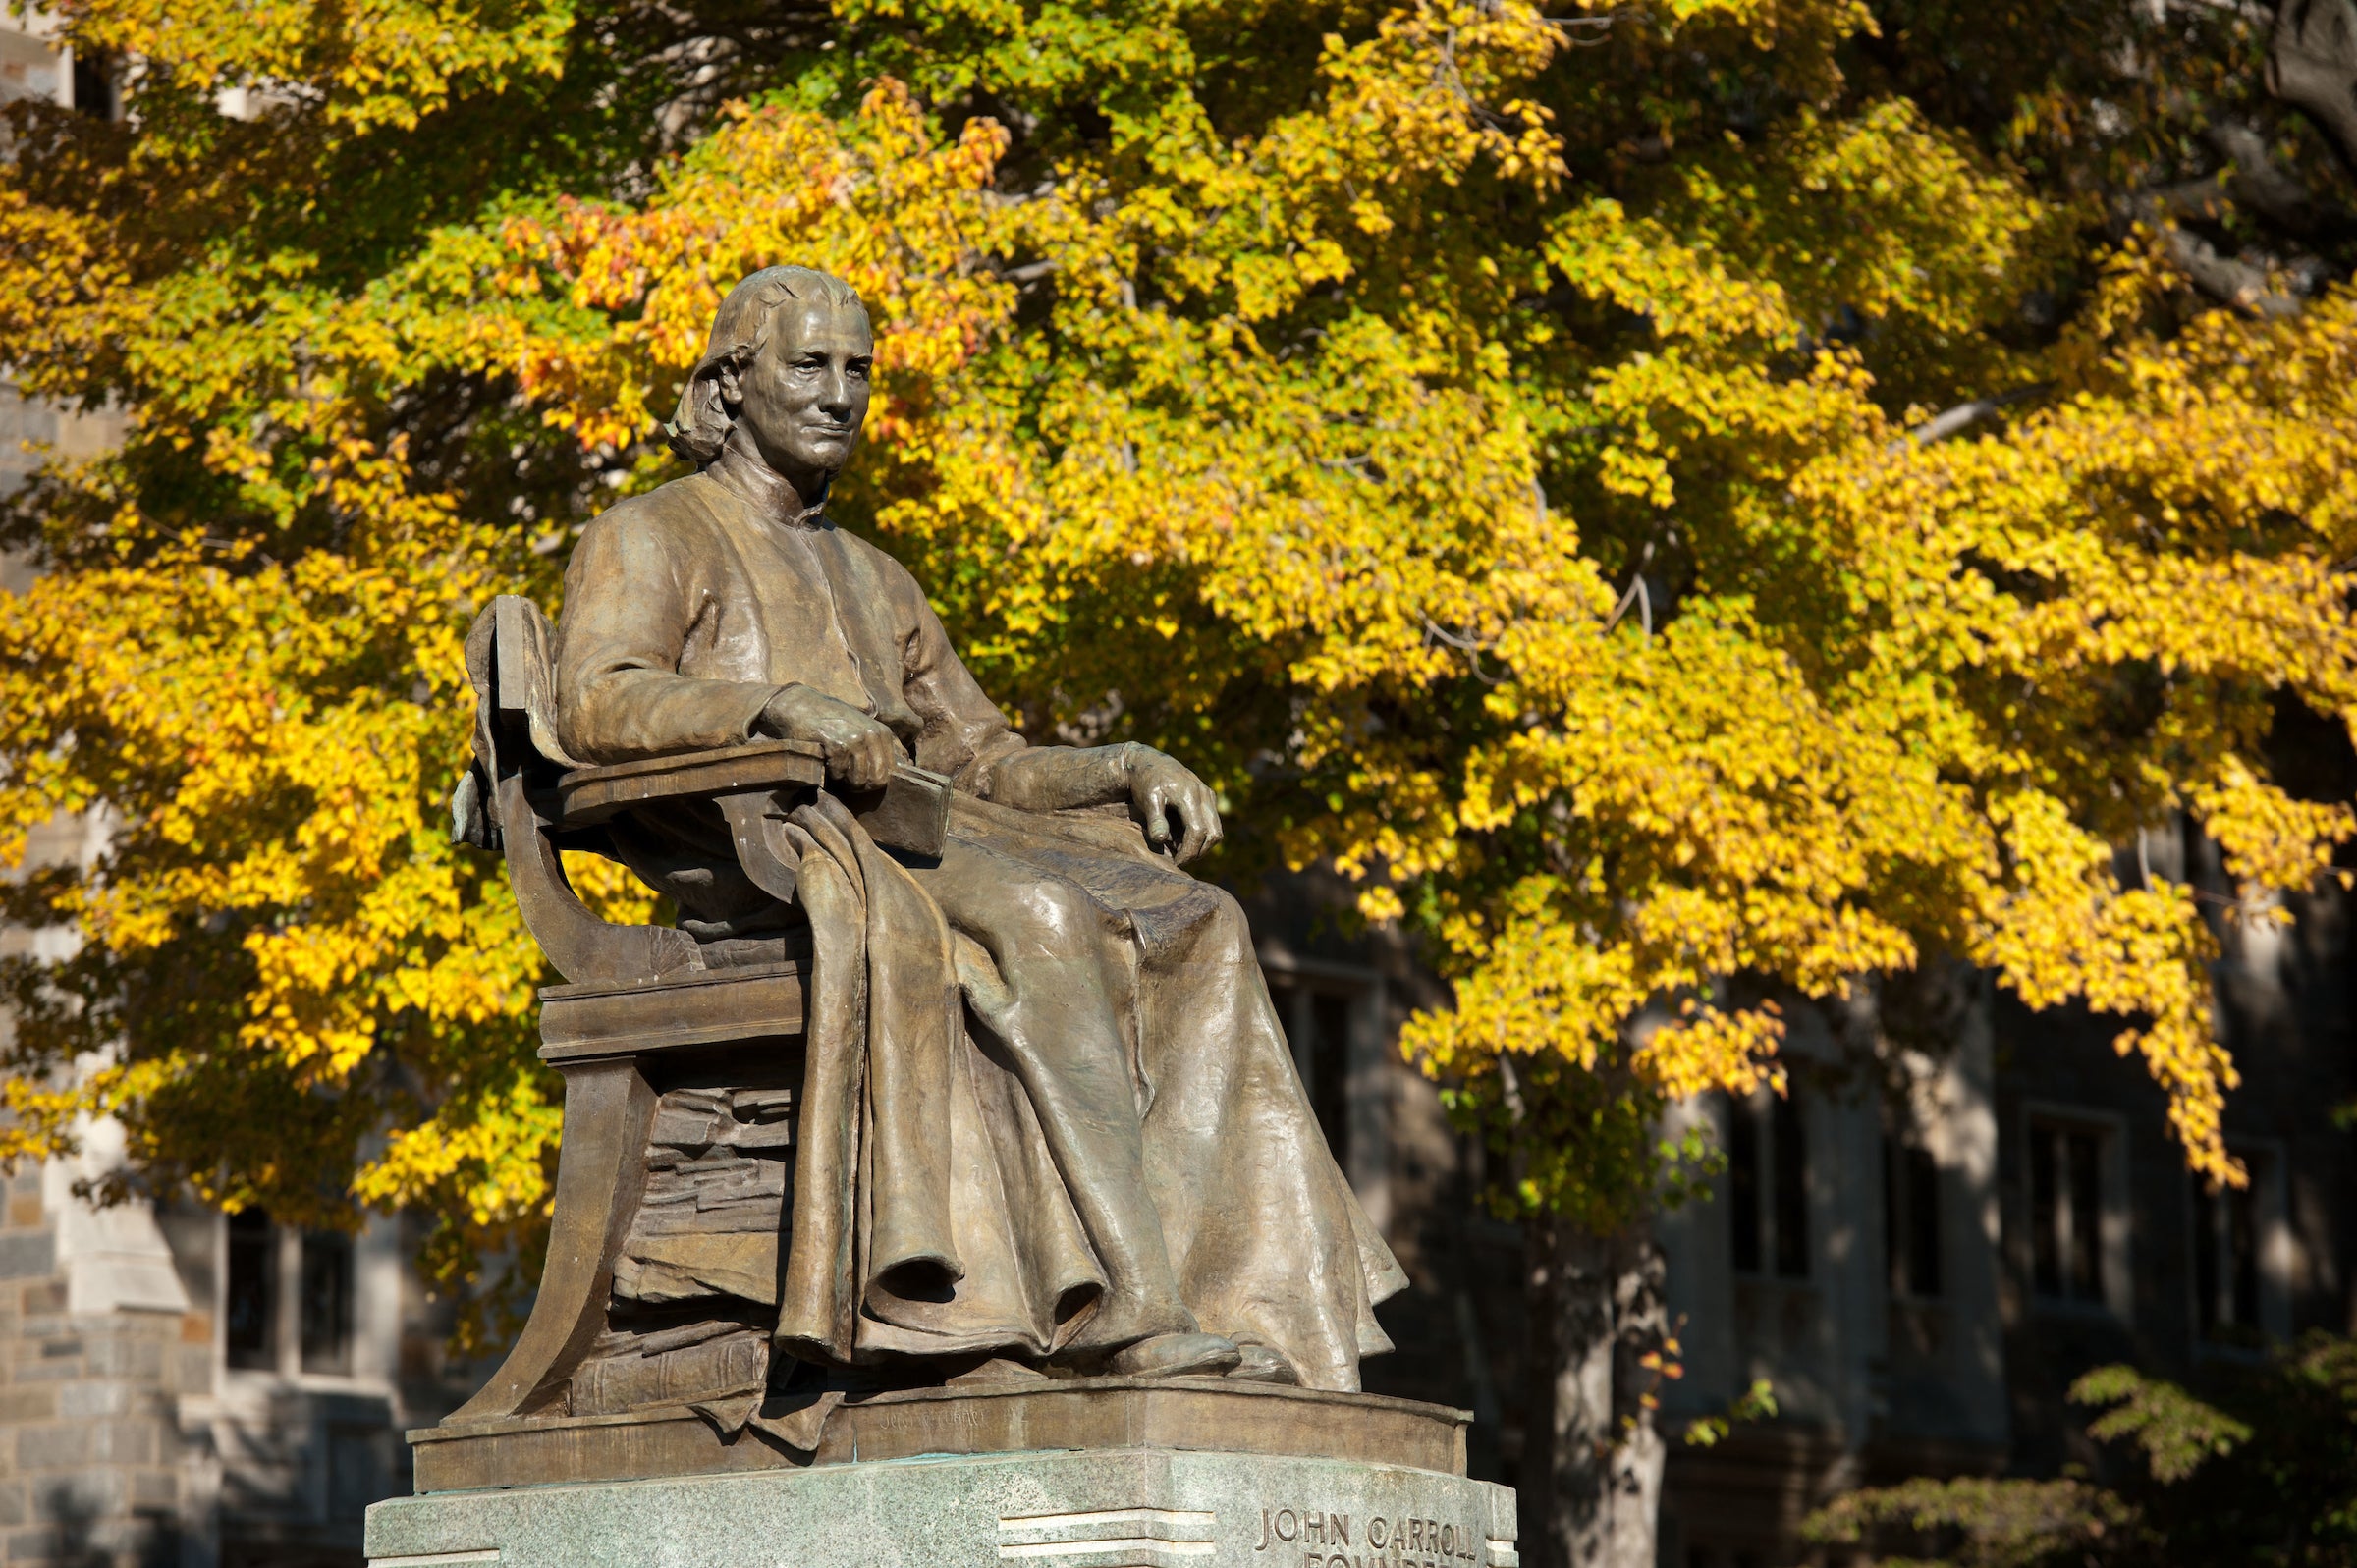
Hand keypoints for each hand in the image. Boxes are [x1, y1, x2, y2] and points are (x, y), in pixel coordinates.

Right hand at [759, 685, 898, 788]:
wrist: (801, 706)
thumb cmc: (832, 721)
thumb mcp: (863, 729)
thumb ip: (881, 747)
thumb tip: (904, 768)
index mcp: (883, 734)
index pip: (891, 773)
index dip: (874, 781)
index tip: (860, 776)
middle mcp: (873, 735)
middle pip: (878, 781)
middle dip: (861, 785)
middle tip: (846, 776)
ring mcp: (856, 739)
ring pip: (859, 781)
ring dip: (844, 779)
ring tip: (835, 764)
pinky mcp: (837, 745)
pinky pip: (838, 774)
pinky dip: (829, 772)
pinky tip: (824, 757)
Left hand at [1124, 746, 1222, 864]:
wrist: (1149, 762)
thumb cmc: (1146, 783)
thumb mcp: (1147, 800)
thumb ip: (1155, 819)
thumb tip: (1160, 839)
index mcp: (1190, 795)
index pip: (1198, 831)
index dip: (1189, 851)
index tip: (1176, 863)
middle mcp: (1204, 795)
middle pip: (1213, 834)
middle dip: (1199, 852)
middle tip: (1179, 860)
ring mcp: (1208, 795)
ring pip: (1216, 830)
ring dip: (1201, 845)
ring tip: (1178, 848)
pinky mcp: (1208, 797)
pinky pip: (1212, 823)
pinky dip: (1201, 835)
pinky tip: (1180, 837)